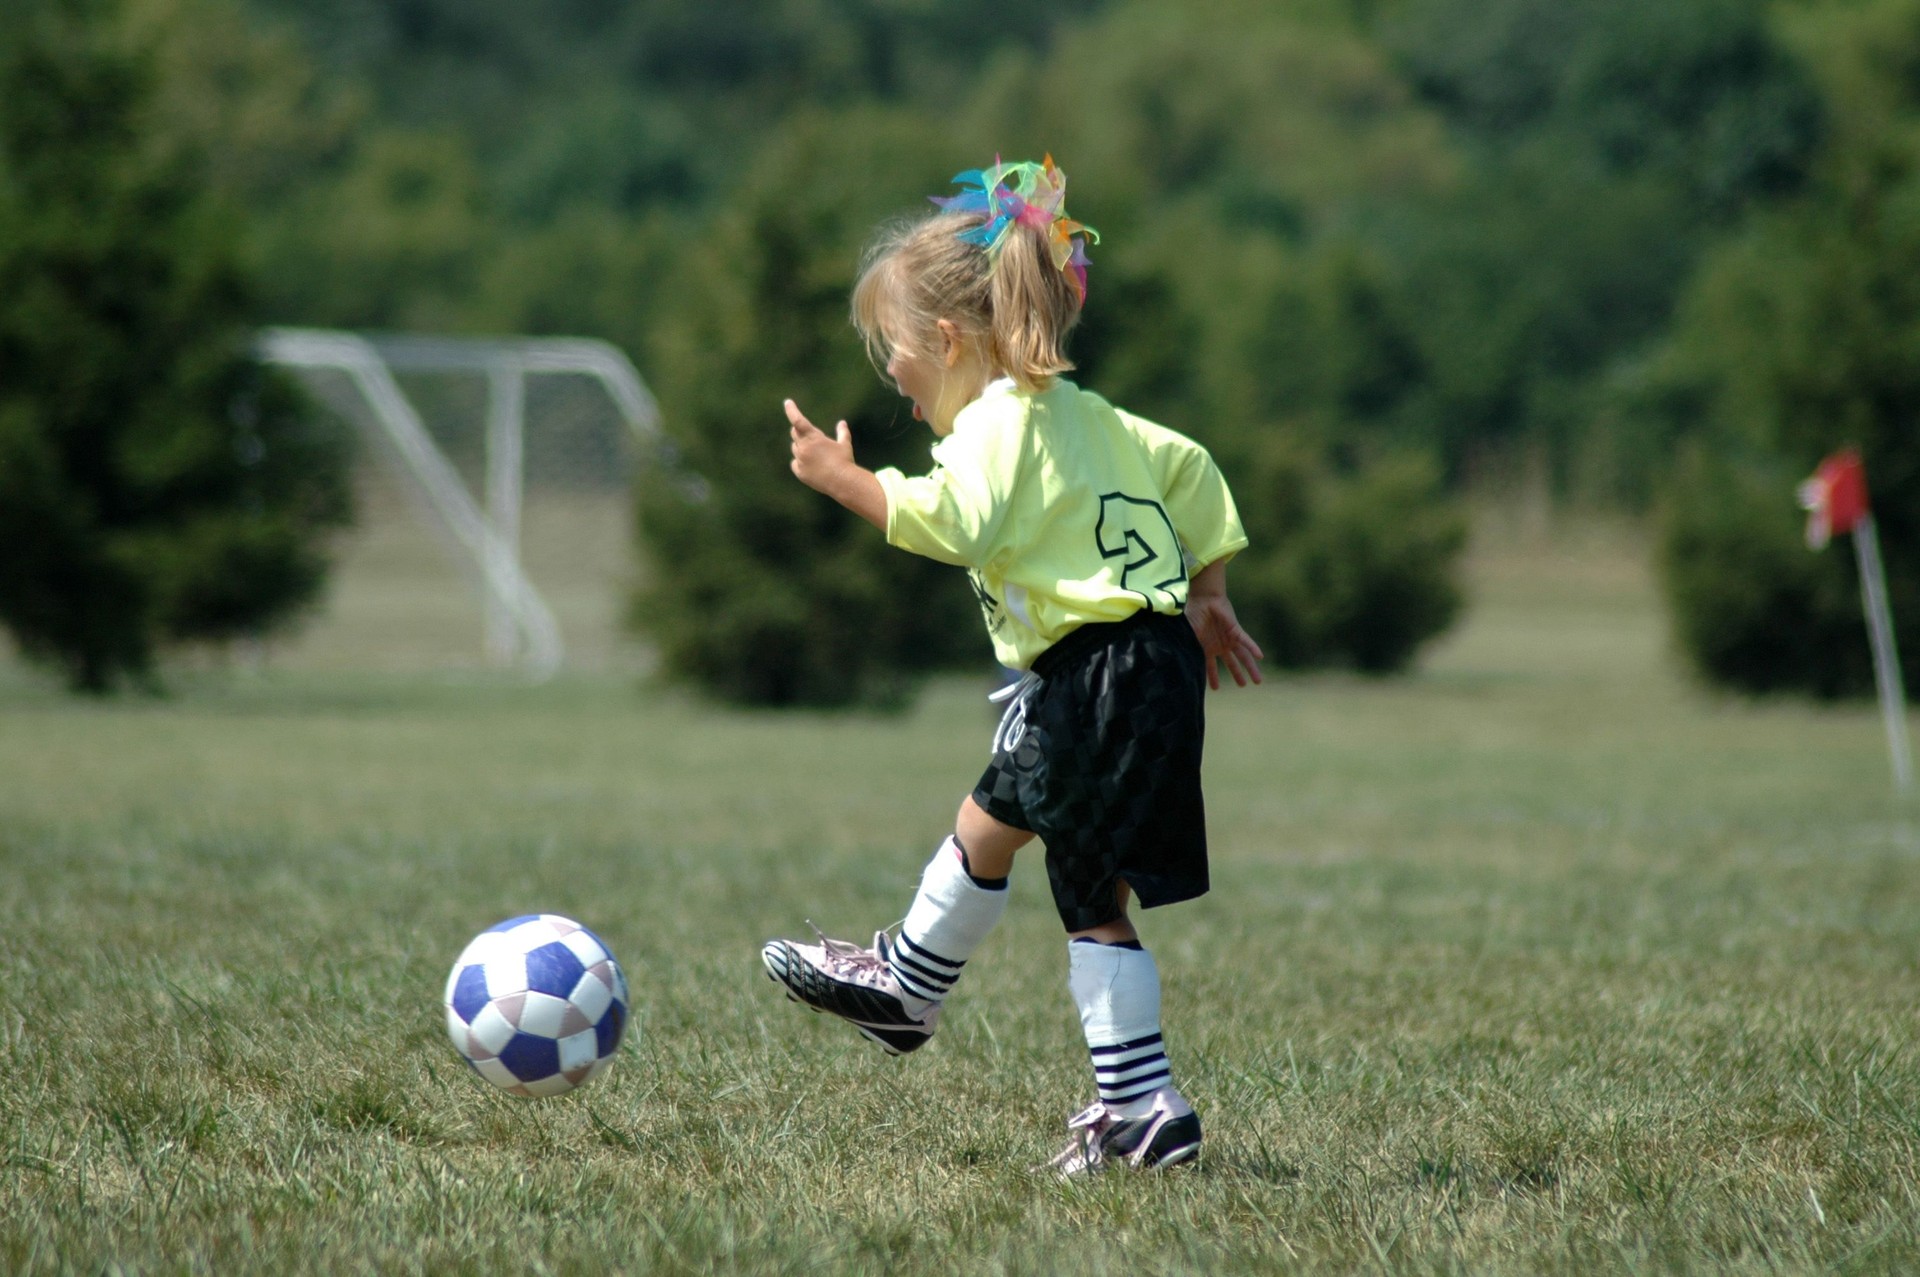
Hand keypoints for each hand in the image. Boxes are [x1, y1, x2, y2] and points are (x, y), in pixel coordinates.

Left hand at [783, 398, 887, 529]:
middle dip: (800, 432)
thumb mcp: (845, 445)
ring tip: (818, 456)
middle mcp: (804, 448)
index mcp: (814, 438)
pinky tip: (812, 466)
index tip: (787, 402)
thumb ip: (842, 432)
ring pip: (795, 449)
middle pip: (795, 434)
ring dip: (802, 447)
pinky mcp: (800, 472)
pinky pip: (795, 463)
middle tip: (809, 436)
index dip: (791, 410)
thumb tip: (842, 423)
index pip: (798, 420)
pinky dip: (800, 462)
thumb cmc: (845, 461)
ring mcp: (800, 460)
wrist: (841, 482)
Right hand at [1186, 591, 1263, 689]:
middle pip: (1232, 663)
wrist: (1202, 600)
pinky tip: (1260, 657)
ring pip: (1243, 656)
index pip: (1211, 666)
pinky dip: (1253, 648)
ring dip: (1250, 668)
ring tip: (1257, 681)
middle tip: (1242, 685)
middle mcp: (1221, 645)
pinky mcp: (1236, 630)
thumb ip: (1187, 651)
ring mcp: (1229, 639)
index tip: (1215, 688)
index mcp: (1208, 648)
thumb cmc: (1192, 616)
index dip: (1212, 677)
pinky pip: (1246, 641)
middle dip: (1237, 674)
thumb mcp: (1188, 638)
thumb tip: (1178, 666)